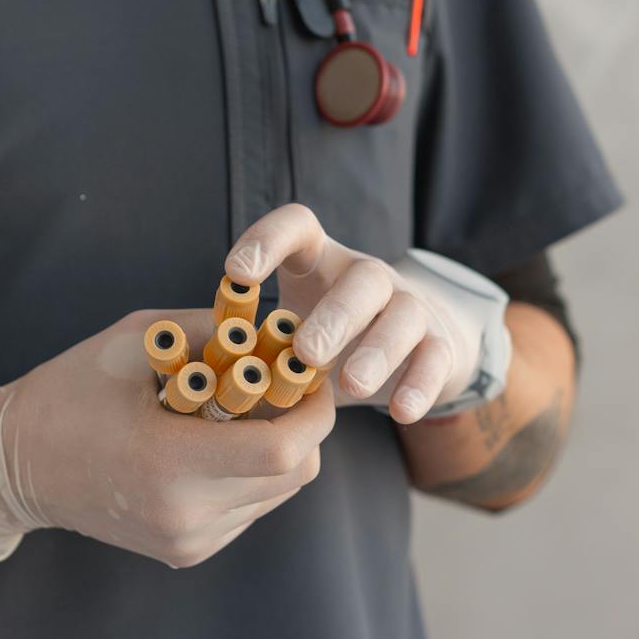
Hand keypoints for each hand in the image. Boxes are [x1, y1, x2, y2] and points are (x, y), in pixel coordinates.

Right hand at [0, 308, 335, 565]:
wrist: (14, 466)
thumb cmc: (69, 392)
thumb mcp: (134, 341)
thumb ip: (209, 329)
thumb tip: (275, 323)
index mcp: (169, 462)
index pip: (282, 450)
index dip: (314, 412)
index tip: (314, 378)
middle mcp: (185, 514)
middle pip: (294, 475)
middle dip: (306, 427)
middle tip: (289, 387)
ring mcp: (187, 541)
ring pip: (277, 495)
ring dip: (280, 451)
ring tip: (248, 413)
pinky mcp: (186, 552)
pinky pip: (249, 510)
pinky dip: (251, 475)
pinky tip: (219, 445)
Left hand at [224, 204, 505, 423]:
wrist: (412, 343)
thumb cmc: (326, 335)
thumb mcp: (288, 326)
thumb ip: (254, 337)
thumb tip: (198, 373)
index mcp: (321, 260)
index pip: (297, 226)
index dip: (267, 241)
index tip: (237, 273)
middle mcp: (368, 275)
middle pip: (362, 279)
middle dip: (334, 315)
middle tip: (304, 353)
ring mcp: (409, 306)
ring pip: (403, 316)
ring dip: (377, 350)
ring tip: (350, 385)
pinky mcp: (439, 344)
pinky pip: (435, 359)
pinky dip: (420, 384)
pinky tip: (400, 412)